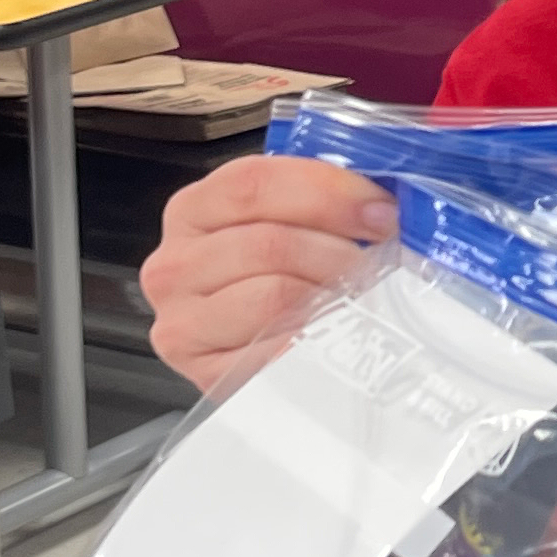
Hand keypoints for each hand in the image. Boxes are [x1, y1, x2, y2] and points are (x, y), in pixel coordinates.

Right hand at [137, 154, 392, 393]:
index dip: (327, 192)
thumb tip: (381, 201)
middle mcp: (175, 265)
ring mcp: (183, 322)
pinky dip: (314, 340)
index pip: (253, 184)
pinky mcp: (204, 372)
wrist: (232, 348)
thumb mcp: (275, 224)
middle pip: (269, 243)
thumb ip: (312, 201)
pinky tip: (332, 334)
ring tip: (356, 296)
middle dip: (339, 250)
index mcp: (191, 211)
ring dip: (331, 296)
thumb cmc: (262, 277)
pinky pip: (275, 350)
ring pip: (275, 296)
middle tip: (381, 260)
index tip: (379, 209)